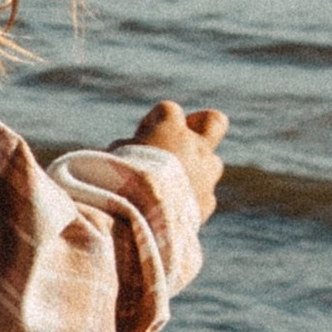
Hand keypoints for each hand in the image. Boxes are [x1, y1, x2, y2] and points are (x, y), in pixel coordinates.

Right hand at [127, 100, 228, 220]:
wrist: (138, 220)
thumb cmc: (118, 182)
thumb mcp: (116, 156)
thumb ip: (130, 148)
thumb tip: (132, 150)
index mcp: (171, 130)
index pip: (169, 110)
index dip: (153, 122)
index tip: (139, 139)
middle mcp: (196, 148)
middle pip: (214, 121)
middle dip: (200, 127)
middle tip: (181, 141)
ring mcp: (207, 176)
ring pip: (212, 163)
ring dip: (197, 168)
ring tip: (172, 184)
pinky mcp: (207, 204)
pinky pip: (204, 196)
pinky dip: (191, 199)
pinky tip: (172, 210)